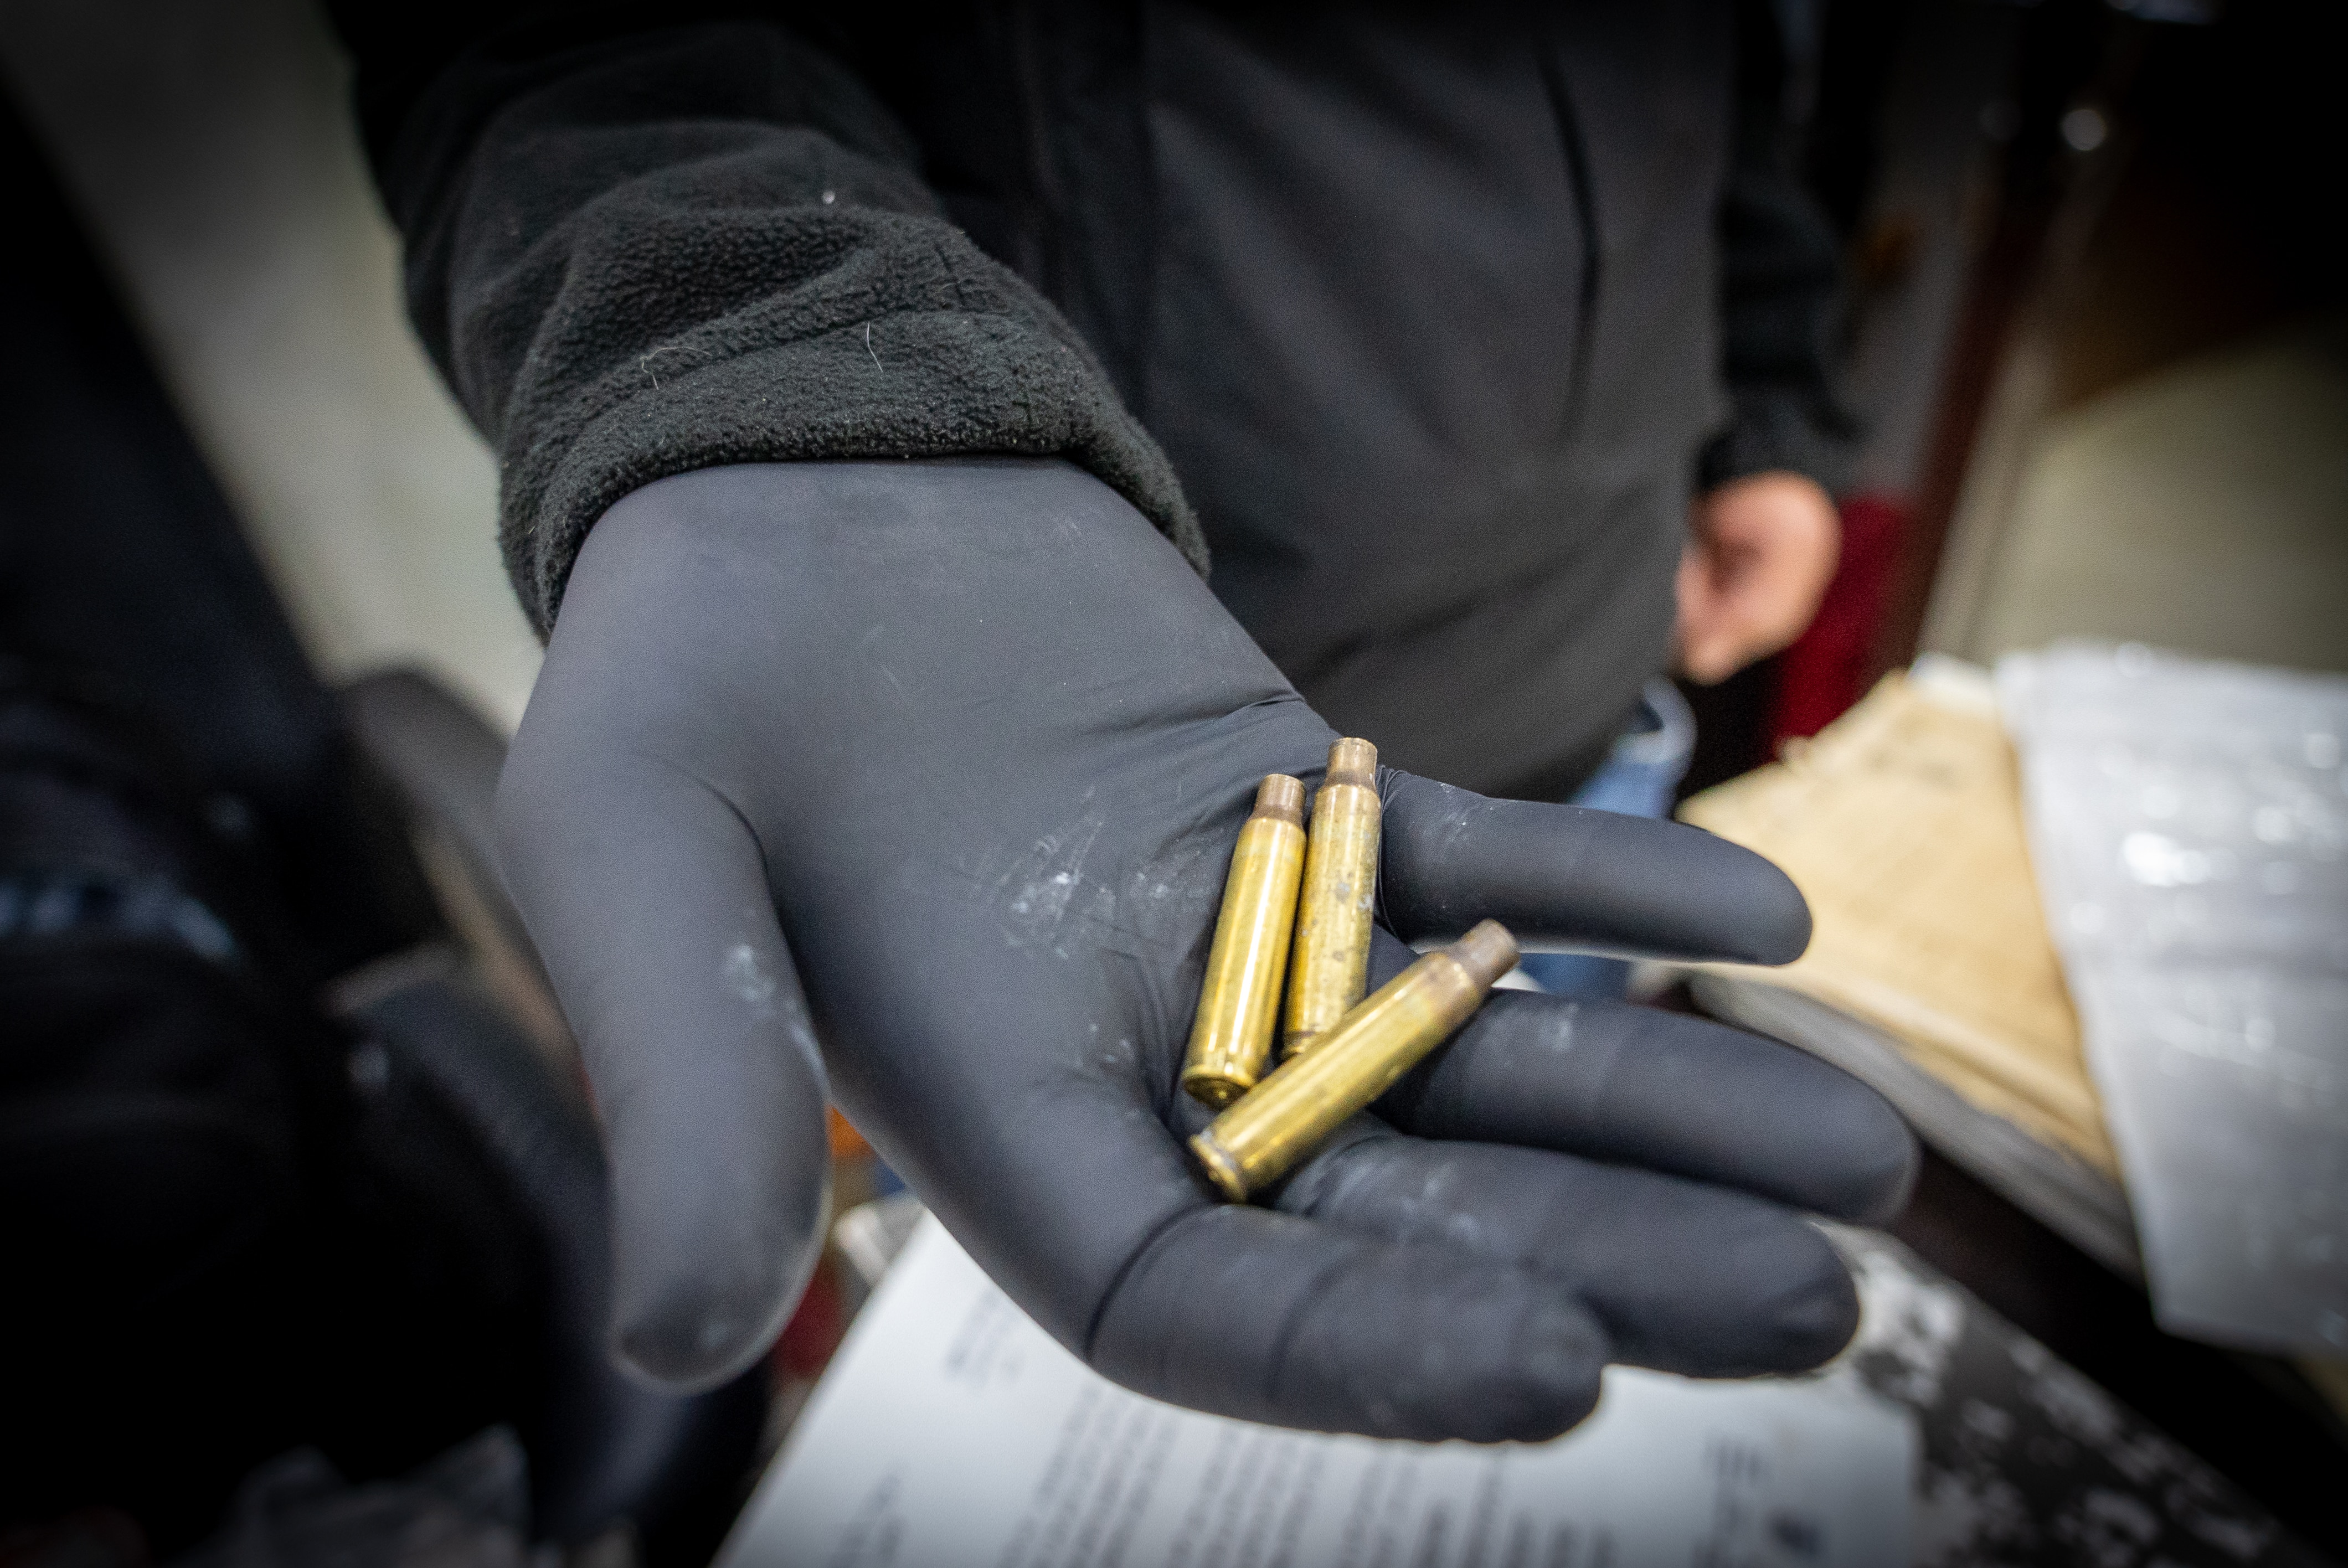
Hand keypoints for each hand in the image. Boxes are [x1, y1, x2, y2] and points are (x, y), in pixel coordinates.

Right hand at [496, 459, 1914, 1438]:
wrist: (794, 470)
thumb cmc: (683, 664)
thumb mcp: (634, 855)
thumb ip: (682, 1083)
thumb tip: (671, 1345)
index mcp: (991, 1124)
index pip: (1198, 1304)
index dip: (1370, 1357)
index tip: (1565, 1375)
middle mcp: (1138, 1066)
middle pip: (1394, 1213)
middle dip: (1601, 1265)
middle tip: (1814, 1311)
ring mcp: (1244, 941)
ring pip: (1473, 1060)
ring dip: (1660, 1107)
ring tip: (1863, 1165)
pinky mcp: (1307, 810)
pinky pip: (1478, 870)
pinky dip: (1606, 889)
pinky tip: (1763, 919)